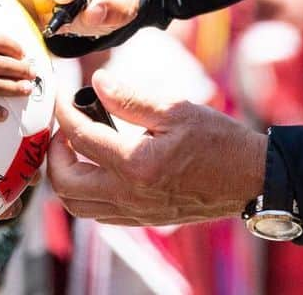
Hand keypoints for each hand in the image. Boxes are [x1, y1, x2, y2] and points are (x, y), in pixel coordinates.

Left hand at [48, 69, 266, 224]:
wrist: (249, 178)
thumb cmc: (218, 140)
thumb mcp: (175, 109)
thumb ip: (131, 98)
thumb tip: (97, 82)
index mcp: (136, 164)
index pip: (80, 138)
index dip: (62, 113)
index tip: (58, 95)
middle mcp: (130, 195)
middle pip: (66, 183)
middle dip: (53, 153)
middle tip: (60, 126)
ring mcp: (135, 212)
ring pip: (78, 205)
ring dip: (65, 175)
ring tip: (74, 145)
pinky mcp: (143, 219)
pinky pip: (98, 212)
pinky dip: (85, 191)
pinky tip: (97, 165)